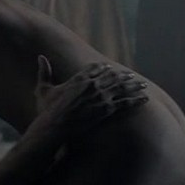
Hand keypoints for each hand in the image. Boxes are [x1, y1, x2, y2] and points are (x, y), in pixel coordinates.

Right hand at [29, 56, 147, 141]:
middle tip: (132, 76)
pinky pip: (124, 103)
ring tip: (143, 85)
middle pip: (112, 77)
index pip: (94, 68)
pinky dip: (135, 100)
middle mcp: (92, 85)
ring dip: (133, 86)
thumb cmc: (47, 110)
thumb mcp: (43, 89)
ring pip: (121, 88)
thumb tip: (41, 57)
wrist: (54, 126)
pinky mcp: (106, 109)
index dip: (103, 68)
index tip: (110, 67)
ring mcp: (100, 96)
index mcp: (79, 78)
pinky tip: (144, 99)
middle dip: (123, 76)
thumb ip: (44, 72)